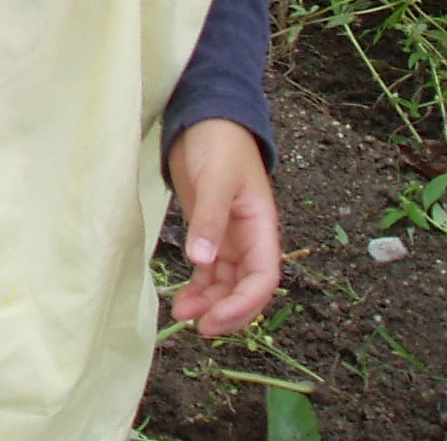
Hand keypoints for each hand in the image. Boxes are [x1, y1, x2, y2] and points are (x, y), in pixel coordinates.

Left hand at [168, 118, 281, 335]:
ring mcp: (230, 237)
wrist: (205, 119)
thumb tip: (203, 260)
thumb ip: (209, 220)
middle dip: (227, 311)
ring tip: (182, 313)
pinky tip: (182, 299)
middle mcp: (249, 238)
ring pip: (226, 283)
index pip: (263, 277)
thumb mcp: (214, 180)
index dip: (244, 304)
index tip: (216, 319)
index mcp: (261, 226)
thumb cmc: (218, 143)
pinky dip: (199, 287)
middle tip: (199, 326)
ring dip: (209, 302)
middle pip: (246, 288)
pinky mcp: (210, 232)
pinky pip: (210, 270)